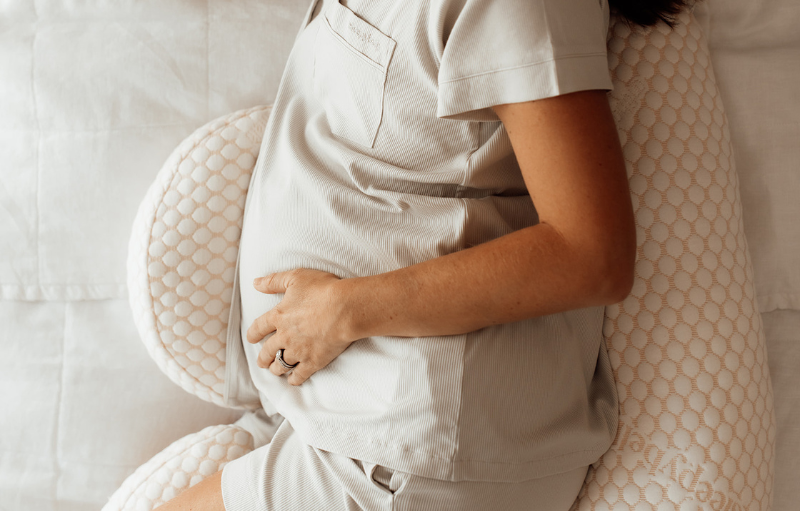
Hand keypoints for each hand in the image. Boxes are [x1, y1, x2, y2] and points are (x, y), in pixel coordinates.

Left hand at [246, 268, 356, 385]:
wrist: (344, 309)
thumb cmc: (323, 290)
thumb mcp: (295, 278)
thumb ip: (273, 281)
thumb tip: (255, 283)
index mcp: (278, 316)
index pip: (258, 328)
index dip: (253, 334)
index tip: (252, 338)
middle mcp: (284, 336)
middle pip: (267, 351)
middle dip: (263, 358)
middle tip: (262, 362)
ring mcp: (298, 351)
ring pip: (281, 365)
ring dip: (276, 369)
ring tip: (275, 370)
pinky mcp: (313, 361)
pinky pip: (299, 375)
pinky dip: (294, 379)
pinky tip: (292, 380)